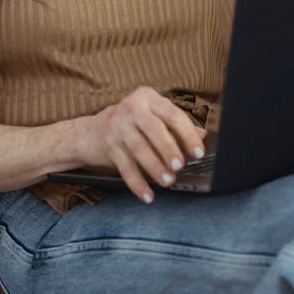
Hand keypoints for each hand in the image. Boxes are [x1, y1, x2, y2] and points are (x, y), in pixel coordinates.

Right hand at [80, 86, 205, 203]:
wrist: (91, 132)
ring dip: (154, 167)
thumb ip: (175, 125)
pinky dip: (137, 183)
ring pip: (139, 148)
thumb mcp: (152, 116)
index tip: (198, 152)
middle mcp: (132, 108)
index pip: (172, 114)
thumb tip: (202, 136)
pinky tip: (148, 195)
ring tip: (168, 181)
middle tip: (180, 165)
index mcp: (148, 98)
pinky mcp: (108, 146)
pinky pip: (125, 167)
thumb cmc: (132, 124)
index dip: (187, 134)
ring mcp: (118, 126)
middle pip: (154, 128)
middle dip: (168, 148)